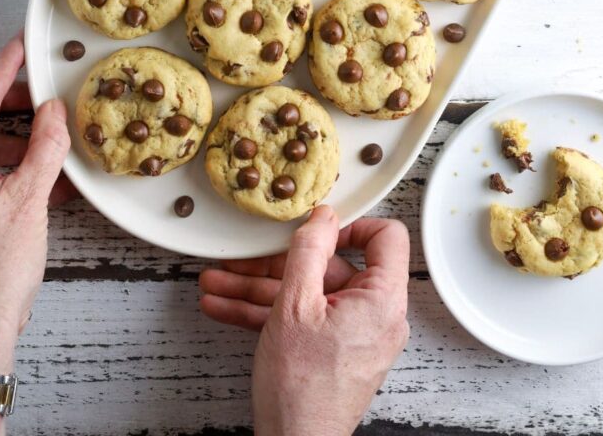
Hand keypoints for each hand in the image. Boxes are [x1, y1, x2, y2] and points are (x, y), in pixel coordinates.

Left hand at [0, 34, 72, 396]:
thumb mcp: (30, 197)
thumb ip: (46, 145)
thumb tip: (54, 112)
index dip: (6, 67)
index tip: (21, 45)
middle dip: (4, 105)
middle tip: (38, 101)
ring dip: (10, 142)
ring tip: (49, 147)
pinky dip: (4, 169)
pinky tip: (40, 178)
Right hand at [200, 206, 409, 435]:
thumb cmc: (301, 387)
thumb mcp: (295, 303)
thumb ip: (309, 250)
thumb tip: (323, 216)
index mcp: (382, 299)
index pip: (386, 238)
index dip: (351, 225)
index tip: (317, 229)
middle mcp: (376, 317)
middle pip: (330, 268)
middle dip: (275, 264)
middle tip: (241, 259)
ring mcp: (354, 337)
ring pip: (308, 296)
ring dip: (258, 289)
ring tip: (216, 284)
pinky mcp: (334, 354)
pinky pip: (304, 321)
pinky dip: (268, 314)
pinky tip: (225, 308)